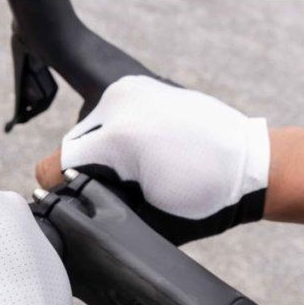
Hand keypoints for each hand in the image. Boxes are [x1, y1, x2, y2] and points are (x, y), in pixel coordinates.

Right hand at [36, 75, 269, 243]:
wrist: (251, 165)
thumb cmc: (205, 199)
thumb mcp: (146, 219)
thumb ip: (100, 212)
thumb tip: (67, 217)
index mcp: (117, 139)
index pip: (53, 166)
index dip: (59, 192)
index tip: (78, 204)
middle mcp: (118, 104)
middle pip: (72, 146)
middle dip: (87, 171)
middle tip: (123, 189)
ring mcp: (129, 89)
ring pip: (89, 129)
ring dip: (102, 151)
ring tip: (139, 168)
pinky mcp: (139, 84)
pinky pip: (109, 114)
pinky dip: (118, 133)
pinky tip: (147, 149)